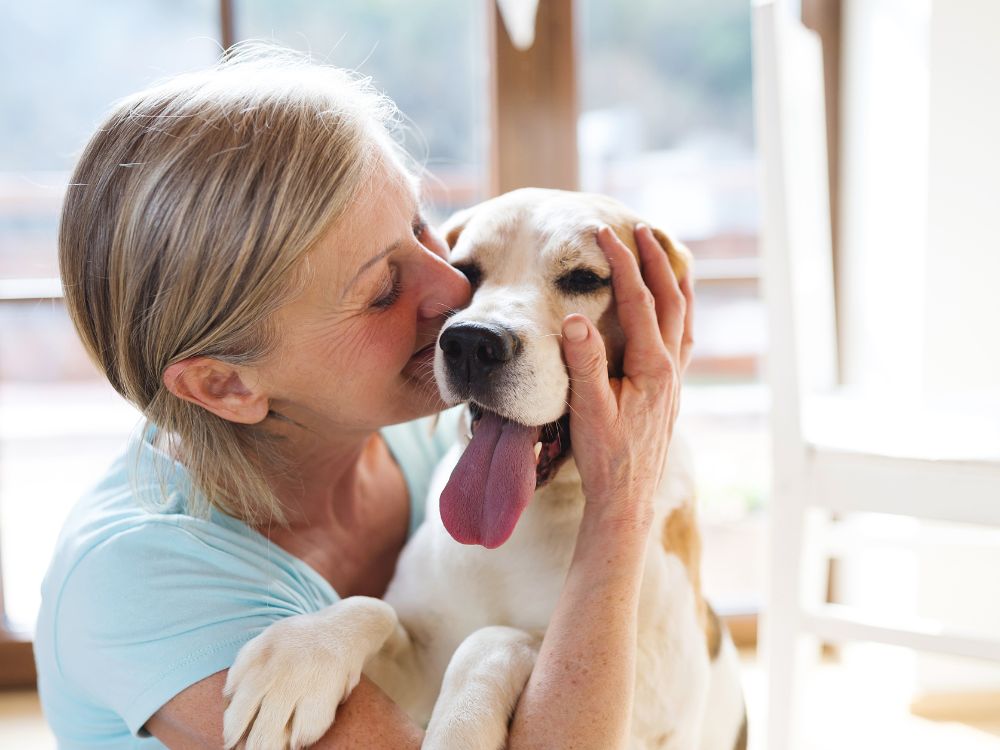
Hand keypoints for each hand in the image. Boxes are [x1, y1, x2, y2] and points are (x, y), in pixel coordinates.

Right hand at [559, 224, 693, 528]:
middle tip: (641, 228)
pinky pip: (682, 338)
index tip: (603, 234)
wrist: (626, 499)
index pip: (639, 301)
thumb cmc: (605, 458)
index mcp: (652, 368)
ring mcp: (674, 380)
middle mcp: (670, 369)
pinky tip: (673, 309)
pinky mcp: (670, 391)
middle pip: (670, 300)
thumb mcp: (588, 411)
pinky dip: (679, 312)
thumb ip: (584, 364)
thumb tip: (575, 318)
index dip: (622, 264)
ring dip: (674, 282)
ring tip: (667, 255)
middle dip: (656, 260)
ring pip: (683, 317)